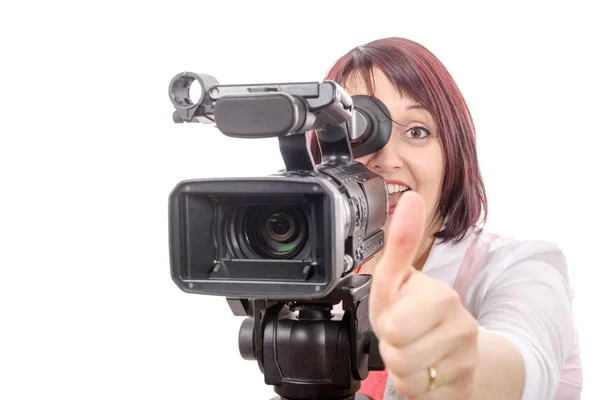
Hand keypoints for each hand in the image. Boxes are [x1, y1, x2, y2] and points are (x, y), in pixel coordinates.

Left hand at [368, 191, 479, 398]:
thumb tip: (410, 197)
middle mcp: (461, 328)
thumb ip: (401, 242)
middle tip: (404, 337)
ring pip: (408, 379)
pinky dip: (417, 388)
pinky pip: (421, 396)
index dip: (388, 325)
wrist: (453, 350)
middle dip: (392, 348)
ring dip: (403, 369)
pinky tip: (428, 372)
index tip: (400, 314)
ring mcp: (467, 361)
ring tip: (415, 353)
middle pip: (397, 355)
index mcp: (442, 297)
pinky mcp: (466, 388)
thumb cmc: (416, 312)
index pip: (394, 327)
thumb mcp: (399, 279)